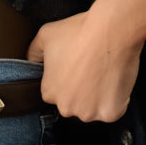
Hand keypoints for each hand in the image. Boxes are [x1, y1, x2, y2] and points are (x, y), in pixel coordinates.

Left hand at [26, 7, 141, 122]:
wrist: (111, 31)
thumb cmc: (80, 32)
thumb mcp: (46, 35)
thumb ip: (34, 52)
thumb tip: (30, 61)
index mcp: (49, 92)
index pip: (55, 91)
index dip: (66, 77)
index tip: (74, 66)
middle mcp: (67, 107)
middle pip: (74, 102)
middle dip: (81, 90)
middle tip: (89, 67)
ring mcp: (90, 112)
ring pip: (93, 108)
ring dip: (97, 96)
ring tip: (102, 71)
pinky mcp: (110, 114)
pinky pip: (112, 110)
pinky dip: (115, 99)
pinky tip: (113, 80)